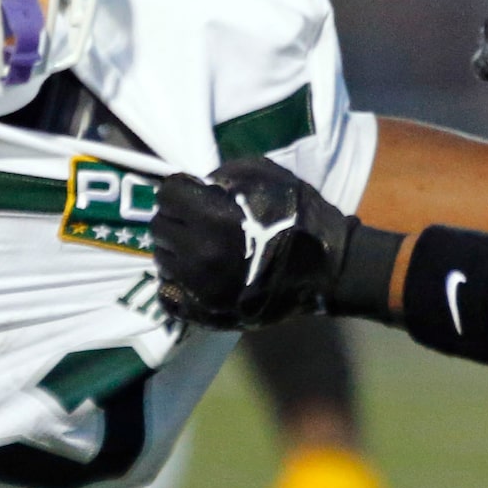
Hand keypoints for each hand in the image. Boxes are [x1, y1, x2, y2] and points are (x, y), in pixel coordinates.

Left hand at [152, 159, 358, 329]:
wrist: (329, 269)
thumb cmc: (301, 216)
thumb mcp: (267, 175)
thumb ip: (226, 174)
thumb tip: (200, 185)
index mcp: (213, 216)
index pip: (167, 194)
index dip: (181, 190)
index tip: (195, 194)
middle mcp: (200, 254)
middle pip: (159, 227)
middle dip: (176, 219)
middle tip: (196, 221)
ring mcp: (201, 288)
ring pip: (161, 260)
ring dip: (175, 250)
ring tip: (199, 248)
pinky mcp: (206, 313)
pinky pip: (167, 297)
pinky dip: (174, 285)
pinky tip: (192, 277)